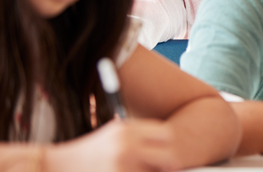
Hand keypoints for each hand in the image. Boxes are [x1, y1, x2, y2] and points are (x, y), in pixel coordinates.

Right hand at [45, 119, 179, 171]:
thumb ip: (141, 139)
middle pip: (169, 157)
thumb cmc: (89, 152)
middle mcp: (126, 146)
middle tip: (157, 170)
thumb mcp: (114, 134)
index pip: (167, 134)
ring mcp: (121, 166)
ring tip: (133, 169)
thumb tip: (173, 161)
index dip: (167, 146)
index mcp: (127, 129)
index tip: (160, 153)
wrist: (55, 166)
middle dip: (166, 166)